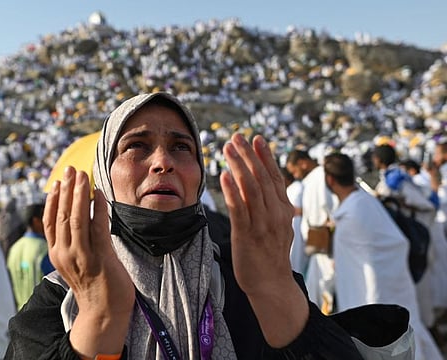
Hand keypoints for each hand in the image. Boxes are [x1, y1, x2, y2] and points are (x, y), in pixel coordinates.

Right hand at [43, 166, 133, 356]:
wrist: (105, 311)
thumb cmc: (95, 284)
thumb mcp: (78, 263)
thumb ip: (74, 244)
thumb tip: (78, 220)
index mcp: (57, 254)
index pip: (50, 222)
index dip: (53, 201)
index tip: (57, 183)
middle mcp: (65, 253)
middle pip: (61, 216)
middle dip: (66, 190)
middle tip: (70, 170)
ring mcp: (82, 256)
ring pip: (76, 218)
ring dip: (79, 194)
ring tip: (82, 176)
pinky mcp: (100, 257)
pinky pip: (97, 227)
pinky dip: (97, 208)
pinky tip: (99, 194)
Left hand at [220, 134, 307, 346]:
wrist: (272, 284)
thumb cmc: (271, 254)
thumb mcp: (279, 227)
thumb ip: (275, 207)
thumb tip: (271, 189)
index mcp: (284, 209)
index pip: (274, 177)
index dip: (265, 156)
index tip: (256, 139)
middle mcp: (276, 213)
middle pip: (262, 178)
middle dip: (248, 155)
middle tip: (237, 137)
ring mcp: (263, 224)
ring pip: (251, 189)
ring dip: (239, 166)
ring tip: (228, 149)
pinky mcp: (247, 235)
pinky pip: (240, 209)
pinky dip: (232, 191)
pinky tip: (224, 176)